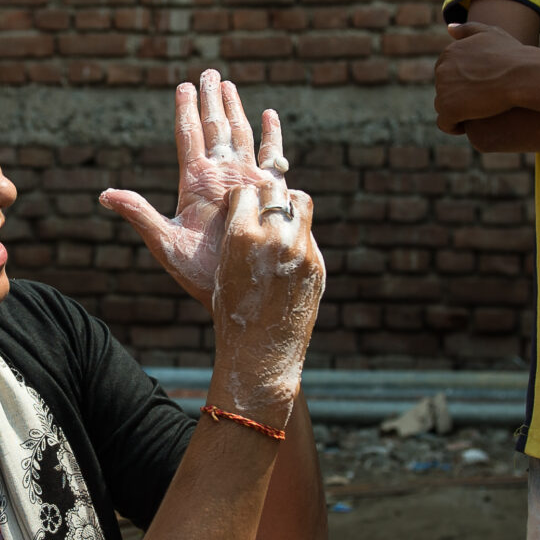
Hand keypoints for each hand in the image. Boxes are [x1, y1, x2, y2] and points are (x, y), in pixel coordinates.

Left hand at [99, 70, 286, 301]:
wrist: (237, 292)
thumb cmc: (198, 274)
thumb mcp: (164, 242)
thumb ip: (138, 214)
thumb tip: (103, 194)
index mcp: (194, 183)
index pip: (188, 136)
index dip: (185, 110)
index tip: (182, 85)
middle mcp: (219, 177)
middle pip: (214, 127)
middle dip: (211, 99)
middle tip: (208, 72)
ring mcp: (244, 182)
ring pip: (240, 135)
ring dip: (236, 109)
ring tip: (229, 85)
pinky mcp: (268, 193)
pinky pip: (271, 158)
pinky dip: (271, 136)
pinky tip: (269, 115)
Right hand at [206, 183, 324, 422]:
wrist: (261, 350)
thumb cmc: (231, 312)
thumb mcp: (222, 270)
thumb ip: (238, 235)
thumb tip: (250, 211)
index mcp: (242, 237)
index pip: (246, 193)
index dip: (241, 198)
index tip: (238, 205)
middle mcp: (275, 238)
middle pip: (274, 190)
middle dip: (266, 194)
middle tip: (260, 204)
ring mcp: (300, 250)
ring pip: (299, 203)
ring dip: (288, 205)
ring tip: (279, 217)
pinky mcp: (316, 263)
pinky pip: (307, 234)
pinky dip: (297, 235)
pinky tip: (286, 250)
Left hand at [432, 23, 531, 131]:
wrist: (522, 75)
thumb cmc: (513, 56)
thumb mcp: (492, 34)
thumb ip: (469, 29)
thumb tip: (449, 28)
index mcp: (449, 53)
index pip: (448, 72)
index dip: (462, 82)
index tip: (478, 88)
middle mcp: (442, 70)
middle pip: (444, 89)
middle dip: (458, 95)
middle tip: (480, 103)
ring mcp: (444, 90)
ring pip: (443, 106)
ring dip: (456, 111)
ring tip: (477, 115)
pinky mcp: (450, 110)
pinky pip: (445, 123)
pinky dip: (453, 126)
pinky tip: (469, 127)